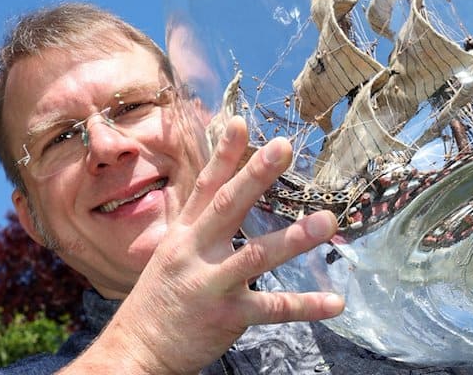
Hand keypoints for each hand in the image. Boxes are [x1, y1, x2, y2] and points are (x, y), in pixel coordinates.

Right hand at [94, 116, 343, 374]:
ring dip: (293, 238)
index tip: (241, 122)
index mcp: (184, 234)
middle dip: (256, 176)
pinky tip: (336, 303)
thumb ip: (197, 222)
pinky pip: (273, 310)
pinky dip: (306, 306)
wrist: (137, 352)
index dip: (223, 154)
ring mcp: (212, 285)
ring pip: (256, 256)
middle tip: (284, 147)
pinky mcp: (228, 317)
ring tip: (327, 220)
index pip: (205, 187)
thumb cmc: (158, 299)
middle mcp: (196, 253)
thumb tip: (218, 188)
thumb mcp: (170, 253)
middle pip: (228, 207)